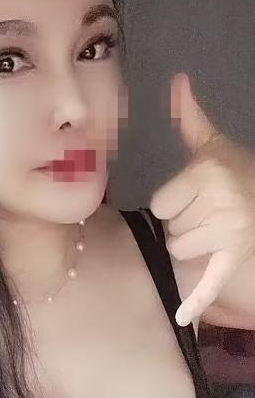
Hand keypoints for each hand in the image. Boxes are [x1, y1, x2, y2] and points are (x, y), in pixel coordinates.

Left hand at [150, 73, 254, 325]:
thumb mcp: (214, 146)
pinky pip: (210, 281)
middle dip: (184, 223)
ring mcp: (229, 232)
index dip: (173, 203)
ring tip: (217, 231)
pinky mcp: (234, 257)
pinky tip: (182, 318)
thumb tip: (176, 79)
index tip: (195, 196)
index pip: (160, 204)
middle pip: (169, 230)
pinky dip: (195, 301)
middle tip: (209, 213)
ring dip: (193, 246)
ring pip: (180, 252)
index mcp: (207, 172)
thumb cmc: (237, 174)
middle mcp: (220, 201)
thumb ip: (190, 118)